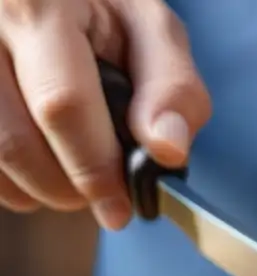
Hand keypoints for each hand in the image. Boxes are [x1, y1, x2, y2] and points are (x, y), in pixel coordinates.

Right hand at [0, 0, 209, 228]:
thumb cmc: (99, 11)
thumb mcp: (150, 31)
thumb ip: (172, 87)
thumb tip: (168, 149)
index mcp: (37, 4)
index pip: (62, 105)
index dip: (95, 168)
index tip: (120, 206)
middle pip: (15, 142)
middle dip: (68, 187)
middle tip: (102, 193)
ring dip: (37, 188)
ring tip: (73, 174)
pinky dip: (9, 181)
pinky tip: (38, 162)